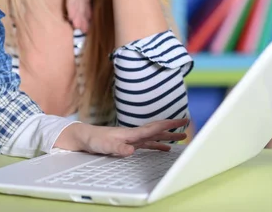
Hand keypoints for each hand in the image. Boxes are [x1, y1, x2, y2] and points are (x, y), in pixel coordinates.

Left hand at [55, 118, 187, 156]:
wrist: (83, 137)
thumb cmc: (93, 139)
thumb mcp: (105, 144)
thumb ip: (118, 147)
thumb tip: (132, 150)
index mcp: (131, 133)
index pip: (154, 128)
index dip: (169, 124)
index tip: (183, 120)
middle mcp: (134, 134)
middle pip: (157, 130)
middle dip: (172, 127)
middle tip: (188, 125)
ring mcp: (132, 138)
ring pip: (154, 137)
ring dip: (167, 137)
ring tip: (182, 138)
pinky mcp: (128, 144)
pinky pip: (147, 144)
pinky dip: (158, 145)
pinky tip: (164, 149)